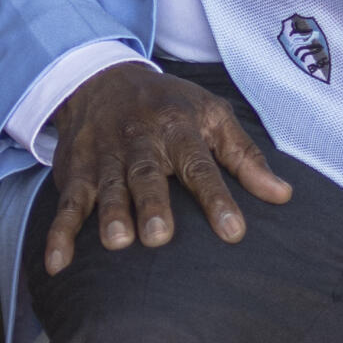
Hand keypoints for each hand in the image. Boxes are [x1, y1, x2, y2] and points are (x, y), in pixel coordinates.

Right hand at [41, 64, 293, 275]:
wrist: (100, 78)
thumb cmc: (167, 105)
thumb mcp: (210, 114)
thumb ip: (244, 156)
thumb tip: (283, 195)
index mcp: (176, 127)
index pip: (199, 164)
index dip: (217, 197)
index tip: (234, 232)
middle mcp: (137, 141)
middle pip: (145, 174)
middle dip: (152, 204)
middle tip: (160, 236)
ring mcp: (103, 157)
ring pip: (106, 188)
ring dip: (109, 214)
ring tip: (117, 243)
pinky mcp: (74, 171)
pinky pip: (66, 203)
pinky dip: (59, 233)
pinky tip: (58, 263)